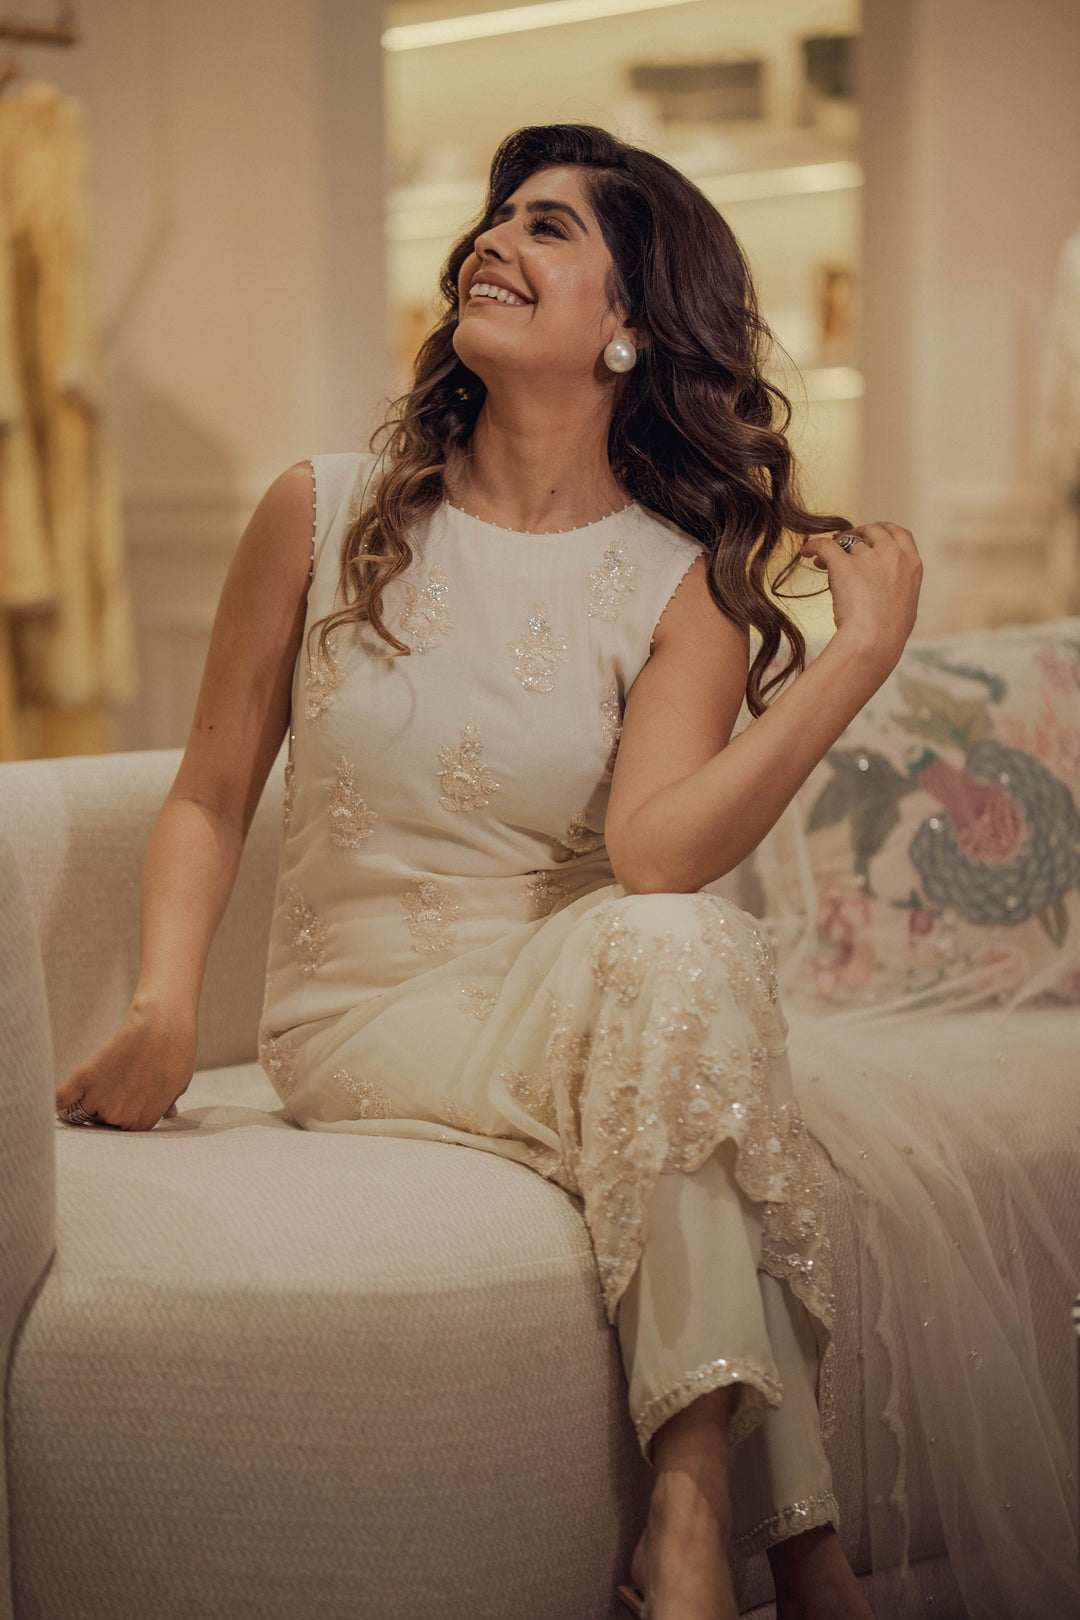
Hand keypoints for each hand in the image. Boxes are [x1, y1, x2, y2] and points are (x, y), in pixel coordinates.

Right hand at [54, 1000, 196, 1132]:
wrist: (162, 1026)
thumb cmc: (177, 1053)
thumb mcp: (177, 1086)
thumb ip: (166, 1104)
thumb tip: (169, 1114)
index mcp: (141, 1123)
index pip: (124, 1132)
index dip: (124, 1119)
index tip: (126, 1105)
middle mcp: (118, 1116)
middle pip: (102, 1123)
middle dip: (107, 1109)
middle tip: (117, 1087)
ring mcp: (99, 1098)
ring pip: (81, 1113)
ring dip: (86, 1103)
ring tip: (98, 1085)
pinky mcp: (84, 1078)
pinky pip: (62, 1100)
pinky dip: (60, 1102)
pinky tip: (64, 1100)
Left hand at [798, 522, 922, 667]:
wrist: (874, 642)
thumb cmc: (890, 635)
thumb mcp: (907, 608)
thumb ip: (900, 591)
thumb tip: (888, 591)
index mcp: (912, 564)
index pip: (899, 533)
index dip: (883, 531)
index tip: (871, 535)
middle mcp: (893, 555)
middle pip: (873, 529)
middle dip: (858, 533)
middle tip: (844, 543)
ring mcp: (869, 558)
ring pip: (848, 540)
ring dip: (835, 546)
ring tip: (822, 560)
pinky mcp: (844, 564)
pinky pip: (825, 545)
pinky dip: (813, 546)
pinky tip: (806, 552)